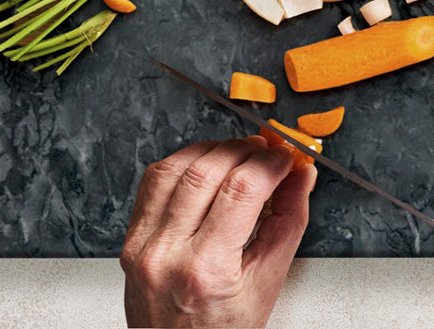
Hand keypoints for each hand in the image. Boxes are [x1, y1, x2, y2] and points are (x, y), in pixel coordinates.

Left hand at [121, 136, 315, 327]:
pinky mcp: (131, 239)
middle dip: (245, 150)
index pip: (242, 190)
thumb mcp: (269, 282)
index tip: (286, 157)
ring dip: (213, 150)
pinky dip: (183, 162)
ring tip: (239, 154)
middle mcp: (167, 255)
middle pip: (208, 171)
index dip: (270, 162)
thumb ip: (289, 221)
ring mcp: (143, 246)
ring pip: (176, 167)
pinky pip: (154, 180)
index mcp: (206, 271)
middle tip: (268, 151)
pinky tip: (205, 165)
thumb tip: (302, 174)